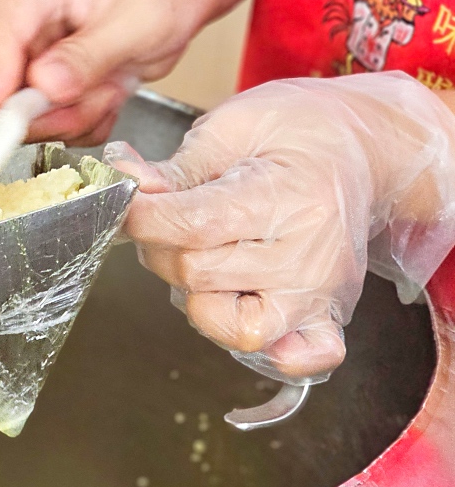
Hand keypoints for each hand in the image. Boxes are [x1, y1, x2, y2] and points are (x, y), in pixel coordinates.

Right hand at [0, 0, 207, 145]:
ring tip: (114, 87)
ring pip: (24, 112)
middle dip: (42, 109)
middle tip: (91, 102)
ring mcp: (29, 53)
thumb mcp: (137, 21)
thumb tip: (43, 85)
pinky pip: (48, 123)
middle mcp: (23, 17)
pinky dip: (81, 120)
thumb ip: (88, 56)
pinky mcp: (40, 82)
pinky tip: (109, 93)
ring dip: (72, 115)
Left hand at [106, 73, 454, 381]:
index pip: (194, 224)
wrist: (363, 147)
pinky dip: (276, 352)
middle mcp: (309, 253)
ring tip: (207, 254)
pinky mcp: (328, 316)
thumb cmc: (297, 133)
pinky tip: (252, 313)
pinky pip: (303, 358)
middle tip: (171, 218)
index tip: (123, 203)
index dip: (143, 217)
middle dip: (161, 246)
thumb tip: (127, 183)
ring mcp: (320, 292)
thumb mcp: (233, 127)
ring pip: (225, 321)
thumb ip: (177, 167)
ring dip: (195, 292)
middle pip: (196, 273)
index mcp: (288, 196)